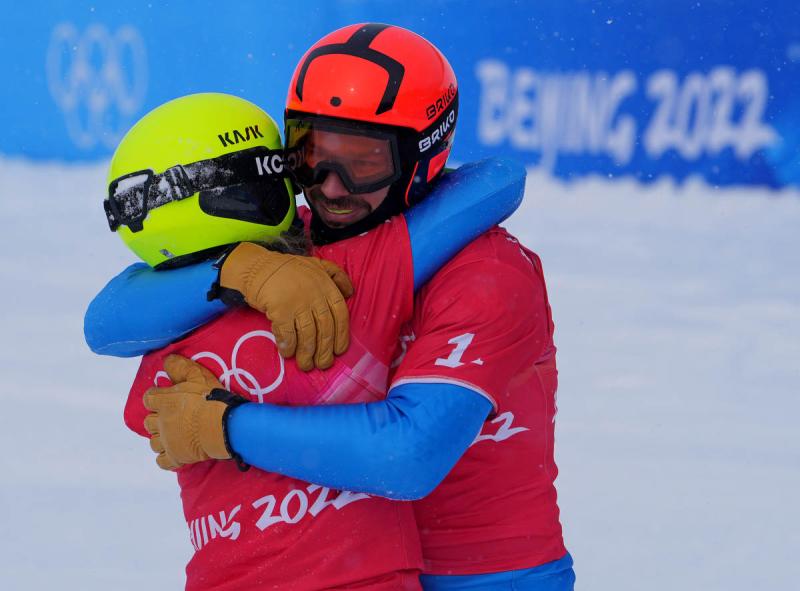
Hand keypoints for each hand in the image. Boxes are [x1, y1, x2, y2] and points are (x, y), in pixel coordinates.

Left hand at [143, 354, 245, 469]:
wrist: (221, 425)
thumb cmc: (211, 398)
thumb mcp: (197, 375)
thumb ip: (180, 367)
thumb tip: (166, 359)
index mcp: (163, 402)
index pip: (148, 399)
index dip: (155, 398)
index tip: (164, 397)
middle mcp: (160, 422)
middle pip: (148, 422)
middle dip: (156, 420)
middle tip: (171, 417)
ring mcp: (166, 441)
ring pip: (153, 442)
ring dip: (160, 439)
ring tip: (172, 436)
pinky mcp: (175, 457)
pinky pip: (162, 461)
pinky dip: (165, 458)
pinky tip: (173, 454)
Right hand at [219, 242, 352, 370]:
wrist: (257, 266)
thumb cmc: (288, 268)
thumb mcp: (317, 264)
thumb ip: (336, 276)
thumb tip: (350, 293)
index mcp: (327, 287)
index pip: (341, 315)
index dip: (342, 335)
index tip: (339, 351)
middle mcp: (316, 296)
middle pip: (325, 329)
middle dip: (325, 351)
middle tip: (323, 365)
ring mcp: (299, 304)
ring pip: (308, 335)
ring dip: (307, 354)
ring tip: (306, 366)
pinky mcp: (281, 311)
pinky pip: (288, 334)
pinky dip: (288, 347)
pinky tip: (287, 354)